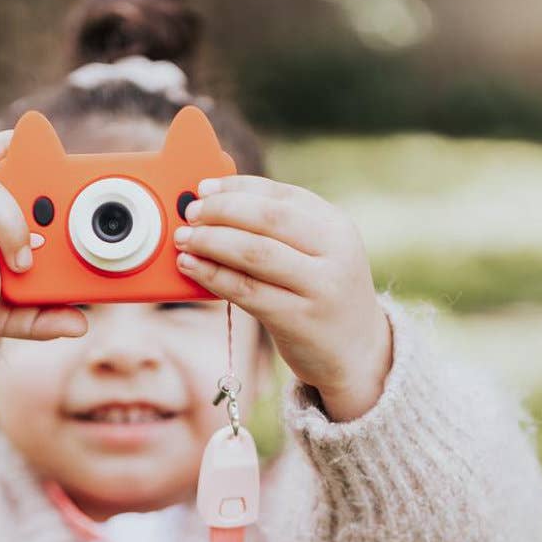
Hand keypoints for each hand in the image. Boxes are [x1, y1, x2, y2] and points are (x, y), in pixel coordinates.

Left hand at [173, 175, 391, 421]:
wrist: (357, 353)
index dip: (237, 188)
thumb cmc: (322, 297)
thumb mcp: (318, 255)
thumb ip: (279, 231)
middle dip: (221, 211)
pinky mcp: (298, 319)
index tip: (204, 188)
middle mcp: (334, 251)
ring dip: (211, 241)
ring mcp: (319, 286)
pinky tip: (191, 267)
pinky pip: (246, 290)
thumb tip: (215, 206)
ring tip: (184, 239)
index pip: (281, 195)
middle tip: (190, 214)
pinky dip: (213, 275)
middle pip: (267, 218)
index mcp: (336, 226)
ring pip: (254, 253)